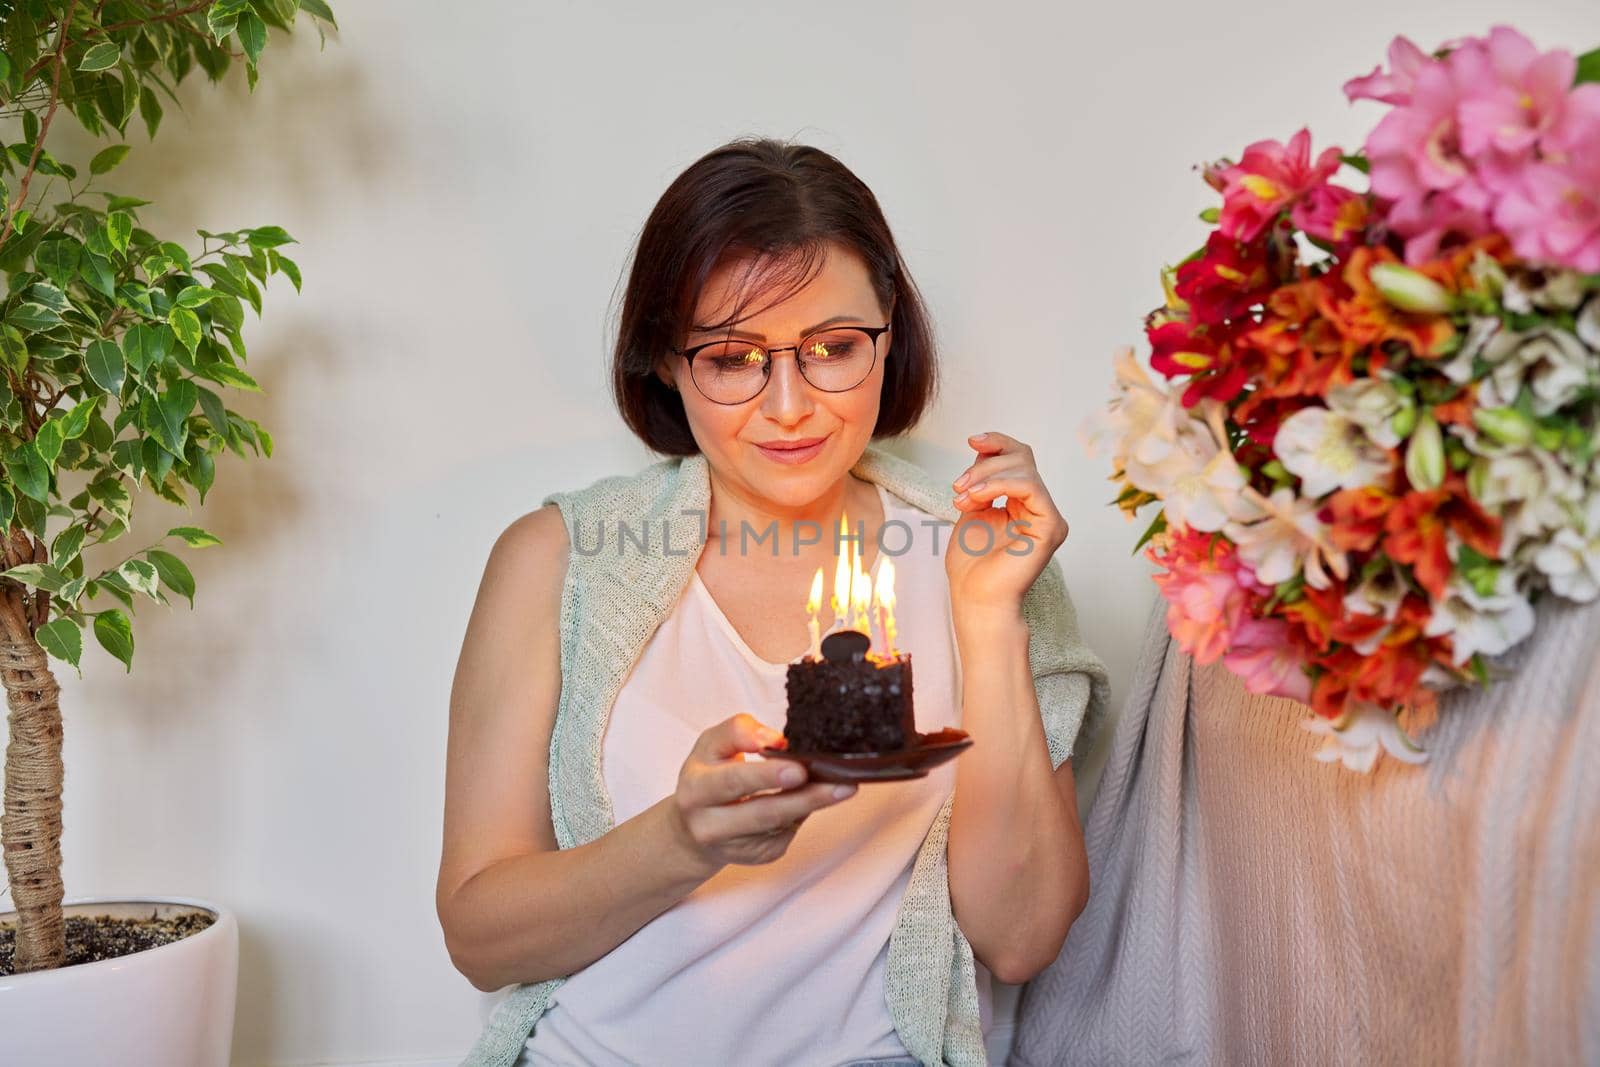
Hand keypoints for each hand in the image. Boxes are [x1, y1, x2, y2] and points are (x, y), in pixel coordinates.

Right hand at [666, 713, 856, 871]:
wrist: (692, 830)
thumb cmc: (708, 777)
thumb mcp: (711, 745)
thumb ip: (739, 731)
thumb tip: (775, 740)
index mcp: (696, 789)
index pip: (732, 781)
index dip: (765, 776)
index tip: (798, 768)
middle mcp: (710, 825)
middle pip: (763, 813)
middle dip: (803, 798)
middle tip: (838, 785)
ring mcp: (735, 846)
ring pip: (781, 825)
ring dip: (813, 805)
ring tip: (843, 787)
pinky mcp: (757, 856)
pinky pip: (788, 833)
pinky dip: (803, 813)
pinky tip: (812, 799)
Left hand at [946, 431, 1068, 619]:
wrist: (975, 599)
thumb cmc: (971, 565)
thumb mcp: (972, 509)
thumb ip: (981, 481)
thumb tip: (983, 450)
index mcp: (1023, 504)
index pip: (1019, 459)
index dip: (998, 444)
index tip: (972, 440)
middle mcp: (1040, 508)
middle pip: (1022, 458)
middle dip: (985, 464)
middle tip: (958, 486)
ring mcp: (1048, 518)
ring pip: (1024, 470)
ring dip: (986, 477)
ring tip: (962, 496)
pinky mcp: (1050, 527)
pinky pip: (1030, 487)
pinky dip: (999, 485)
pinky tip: (977, 496)